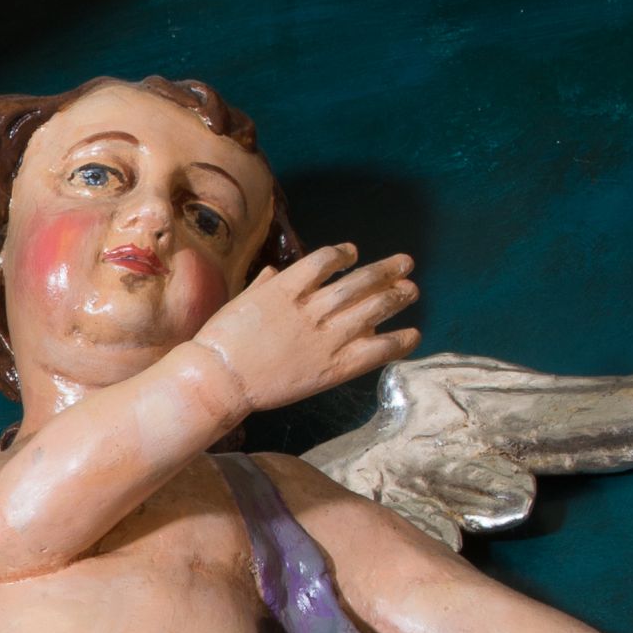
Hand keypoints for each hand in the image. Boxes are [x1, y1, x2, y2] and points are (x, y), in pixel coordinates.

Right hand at [193, 241, 416, 415]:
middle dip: (385, 271)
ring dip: (396, 297)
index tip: (353, 253)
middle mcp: (311, 308)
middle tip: (405, 264)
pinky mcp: (332, 367)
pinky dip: (397, 341)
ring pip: (372, 310)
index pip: (324, 260)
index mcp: (285, 288)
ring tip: (411, 290)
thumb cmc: (220, 340)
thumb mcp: (240, 302)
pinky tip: (413, 335)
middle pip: (358, 282)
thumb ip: (264, 285)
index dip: (343, 254)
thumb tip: (275, 272)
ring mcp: (325, 338)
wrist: (219, 379)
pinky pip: (374, 350)